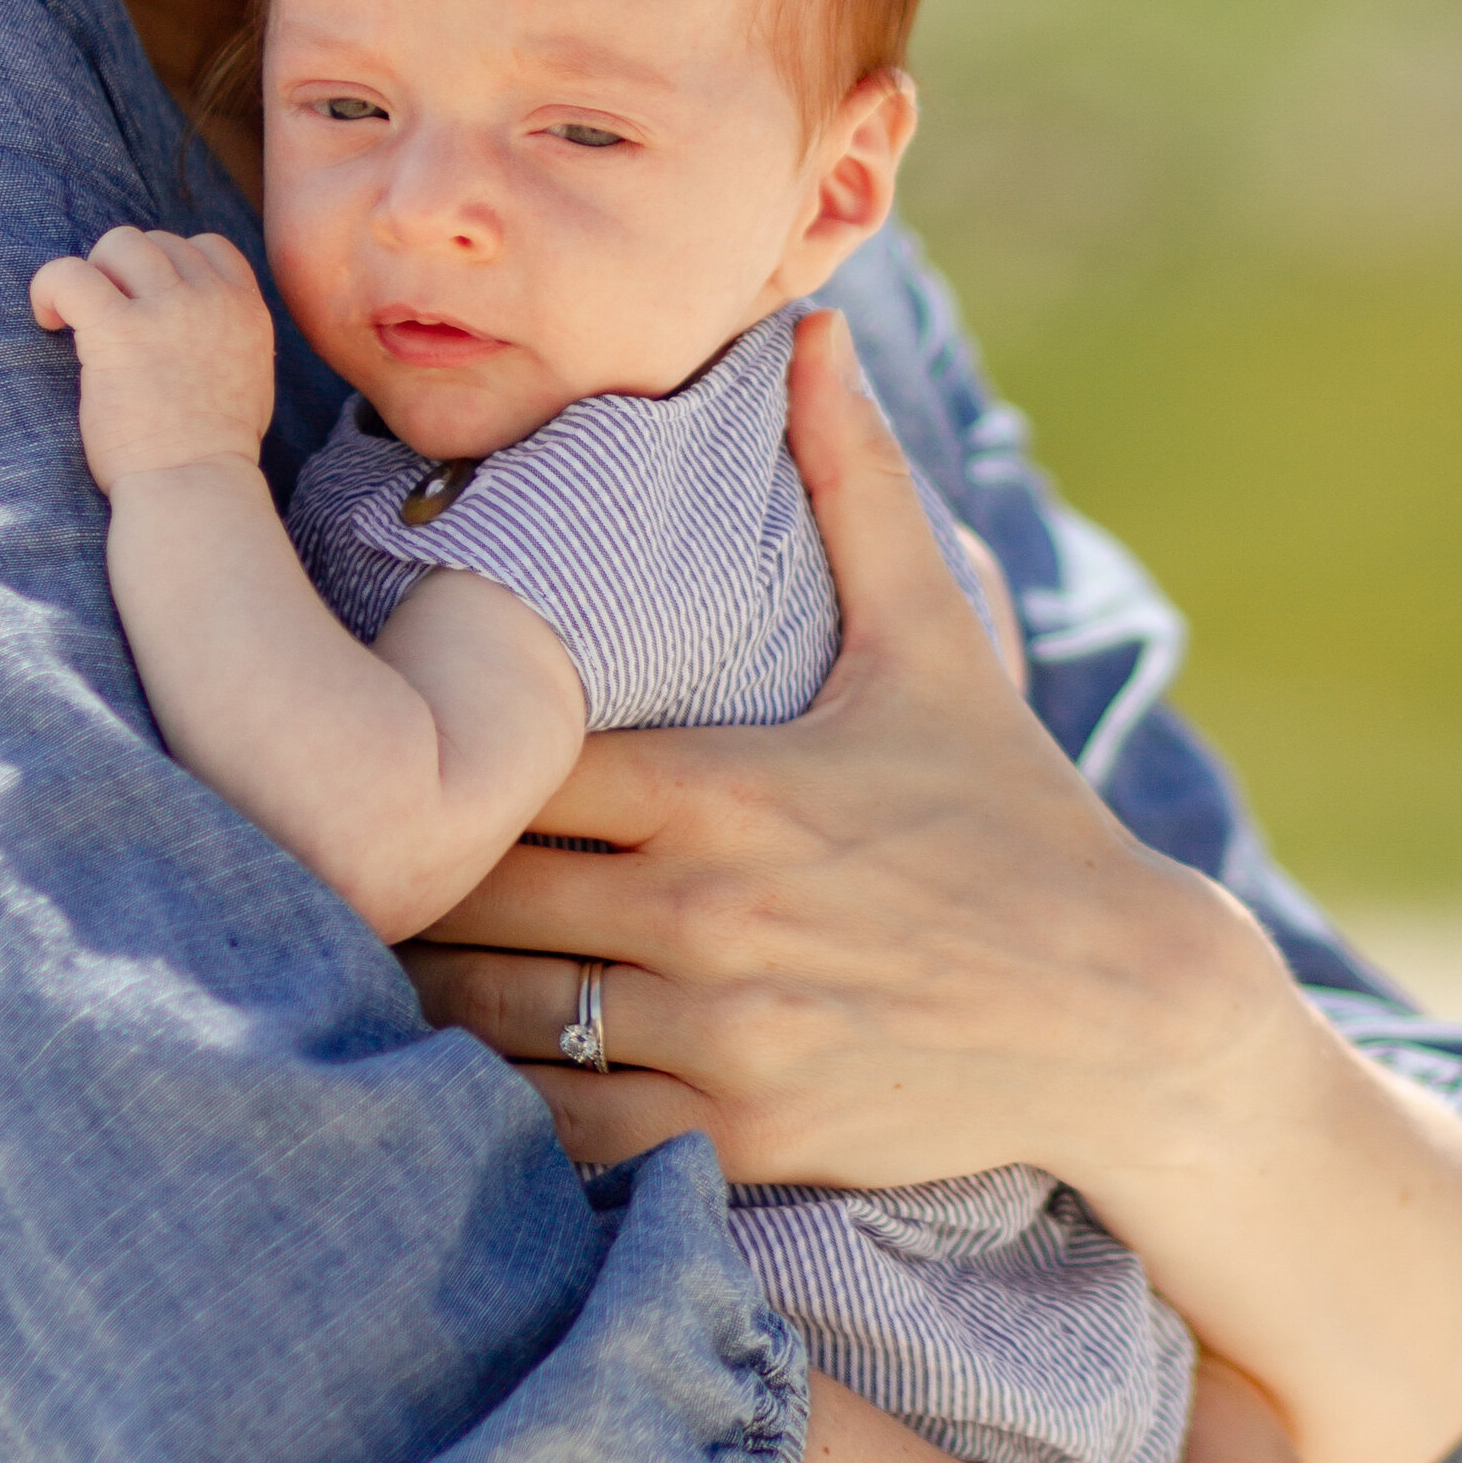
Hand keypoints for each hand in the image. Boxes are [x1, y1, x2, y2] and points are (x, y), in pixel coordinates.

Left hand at [29, 226, 274, 493]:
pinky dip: (50, 288)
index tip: (146, 304)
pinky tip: (48, 321)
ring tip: (78, 319)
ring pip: (118, 244)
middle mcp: (212, 300)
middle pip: (158, 242)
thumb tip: (199, 323)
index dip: (171, 266)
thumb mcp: (250, 381)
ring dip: (93, 274)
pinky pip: (70, 274)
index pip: (208, 247)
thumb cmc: (212, 455)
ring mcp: (168, 311)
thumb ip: (230, 339)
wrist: (195, 489)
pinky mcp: (118, 331)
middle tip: (106, 319)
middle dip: (125, 272)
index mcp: (248, 311)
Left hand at [404, 307, 1289, 1197]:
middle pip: (471, 887)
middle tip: (332, 852)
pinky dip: (495, 1109)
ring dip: (421, 988)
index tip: (381, 740)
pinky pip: (563, 1128)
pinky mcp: (741, 1133)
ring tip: (363, 956)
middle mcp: (707, 907)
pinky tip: (453, 1075)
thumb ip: (856, 484)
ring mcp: (722, 1029)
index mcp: (723, 779)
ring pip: (493, 1013)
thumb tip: (812, 329)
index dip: (428, 752)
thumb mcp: (937, 641)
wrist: (1130, 1013)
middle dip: (400, 871)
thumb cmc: (1017, 816)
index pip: (505, 760)